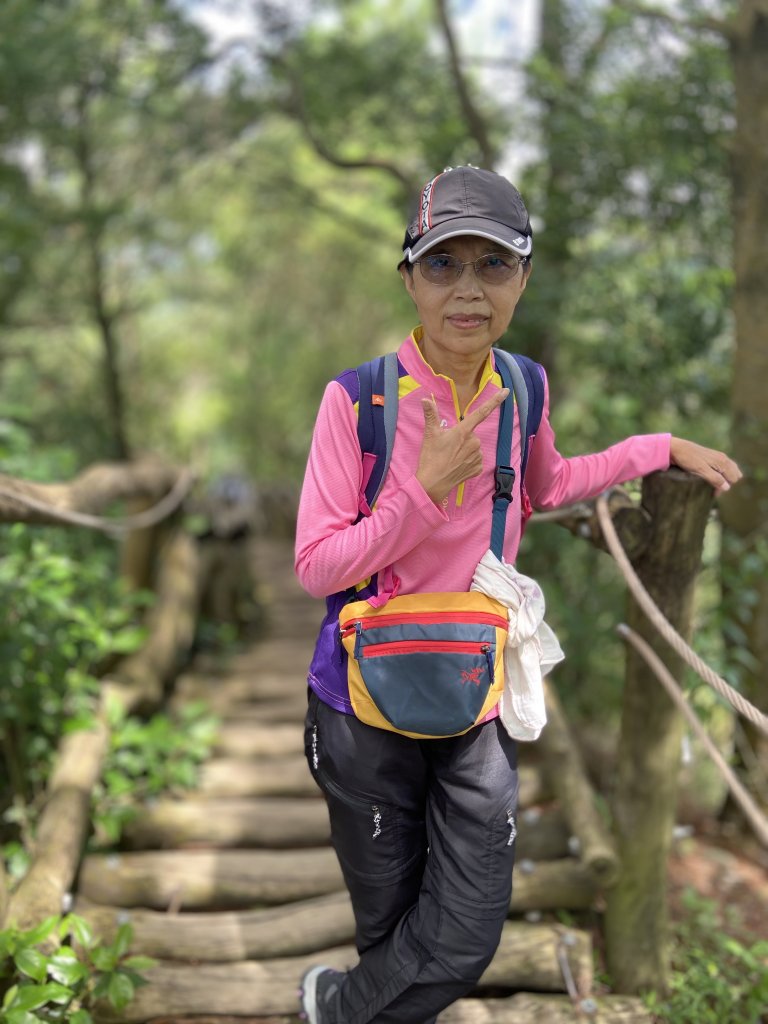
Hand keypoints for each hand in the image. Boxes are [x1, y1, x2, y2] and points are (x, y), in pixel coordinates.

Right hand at [416, 388, 508, 504]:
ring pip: (474, 447)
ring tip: (451, 458)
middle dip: (462, 437)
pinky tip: (457, 465)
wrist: (433, 484)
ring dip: (465, 449)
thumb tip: (426, 399)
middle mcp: (474, 442)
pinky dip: (468, 461)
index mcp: (463, 432)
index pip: (481, 412)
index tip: (506, 391)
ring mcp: (478, 456)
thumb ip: (430, 415)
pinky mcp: (478, 468)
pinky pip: (476, 459)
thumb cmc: (431, 458)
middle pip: (471, 434)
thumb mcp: (429, 435)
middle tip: (447, 447)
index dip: (495, 401)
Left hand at [669, 437, 742, 495]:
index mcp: (723, 461)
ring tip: (714, 486)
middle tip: (714, 490)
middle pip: (734, 475)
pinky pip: (723, 468)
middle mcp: (723, 458)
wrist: (677, 448)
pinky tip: (712, 477)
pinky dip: (721, 474)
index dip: (725, 487)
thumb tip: (727, 488)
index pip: (733, 479)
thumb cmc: (688, 459)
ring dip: (724, 479)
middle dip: (727, 483)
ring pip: (729, 471)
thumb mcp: (701, 470)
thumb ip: (715, 478)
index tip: (714, 493)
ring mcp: (718, 457)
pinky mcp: (712, 457)